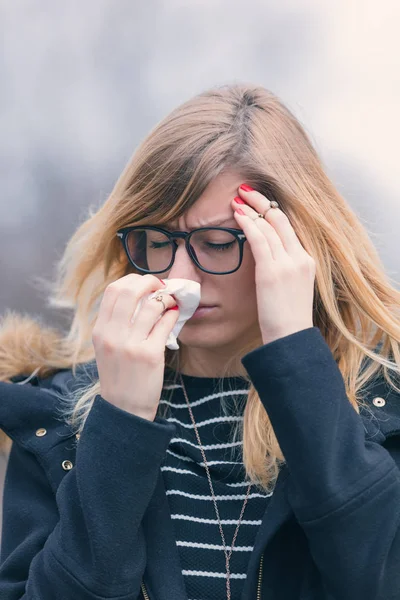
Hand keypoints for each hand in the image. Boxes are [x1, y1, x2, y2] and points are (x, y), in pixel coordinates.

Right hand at [92, 273, 178, 420]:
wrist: (124, 409)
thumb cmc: (119, 375)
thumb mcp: (107, 347)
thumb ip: (116, 323)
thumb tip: (139, 296)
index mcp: (100, 331)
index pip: (113, 290)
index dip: (132, 280)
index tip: (145, 283)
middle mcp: (112, 335)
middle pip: (130, 291)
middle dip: (149, 282)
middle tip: (161, 286)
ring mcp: (130, 345)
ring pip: (151, 305)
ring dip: (165, 299)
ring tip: (170, 302)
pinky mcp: (150, 355)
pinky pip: (165, 324)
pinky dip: (172, 314)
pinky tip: (175, 315)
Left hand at [232, 185, 315, 344]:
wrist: (291, 338)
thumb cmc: (287, 319)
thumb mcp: (290, 289)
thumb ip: (282, 270)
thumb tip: (265, 260)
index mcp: (307, 261)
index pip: (289, 227)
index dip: (272, 211)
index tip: (258, 201)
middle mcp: (301, 257)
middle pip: (281, 219)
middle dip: (261, 202)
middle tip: (245, 190)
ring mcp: (288, 263)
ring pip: (268, 226)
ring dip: (250, 210)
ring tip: (236, 200)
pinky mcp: (273, 271)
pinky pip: (259, 239)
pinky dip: (247, 223)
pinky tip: (237, 215)